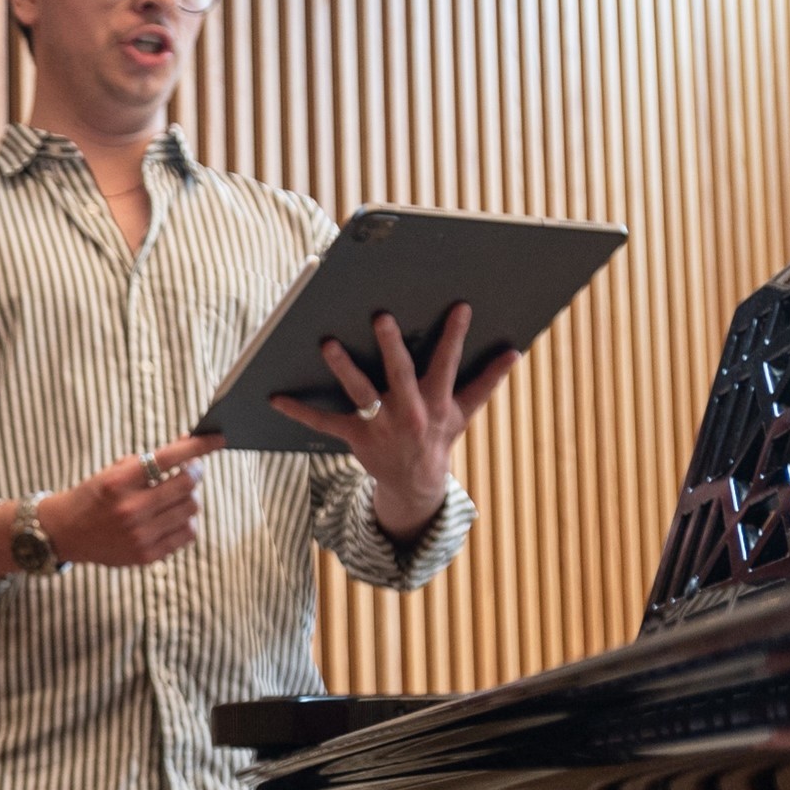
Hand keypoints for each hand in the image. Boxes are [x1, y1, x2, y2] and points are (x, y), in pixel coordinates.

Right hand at [35, 431, 225, 568]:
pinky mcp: (147, 555)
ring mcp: (139, 535)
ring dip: (190, 497)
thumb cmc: (93, 496)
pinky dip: (187, 520)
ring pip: (191, 509)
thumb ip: (148, 462)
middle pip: (186, 485)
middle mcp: (130, 509)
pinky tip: (174, 515)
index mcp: (118, 482)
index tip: (217, 439)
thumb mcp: (112, 472)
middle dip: (195, 472)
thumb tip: (188, 447)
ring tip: (177, 494)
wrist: (64, 533)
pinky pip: (187, 534)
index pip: (168, 457)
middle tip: (192, 468)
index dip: (198, 446)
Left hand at [266, 304, 515, 531]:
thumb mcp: (465, 411)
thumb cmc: (439, 436)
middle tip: (381, 316)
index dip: (455, 336)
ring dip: (344, 368)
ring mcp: (381, 425)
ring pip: (361, 392)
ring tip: (328, 343)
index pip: (448, 363)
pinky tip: (275, 396)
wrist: (416, 483)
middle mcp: (409, 412)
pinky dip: (299, 411)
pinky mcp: (356, 437)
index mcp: (436, 401)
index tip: (460, 306)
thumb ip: (486, 381)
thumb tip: (515, 352)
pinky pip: (324, 423)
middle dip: (391, 346)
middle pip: (400, 374)